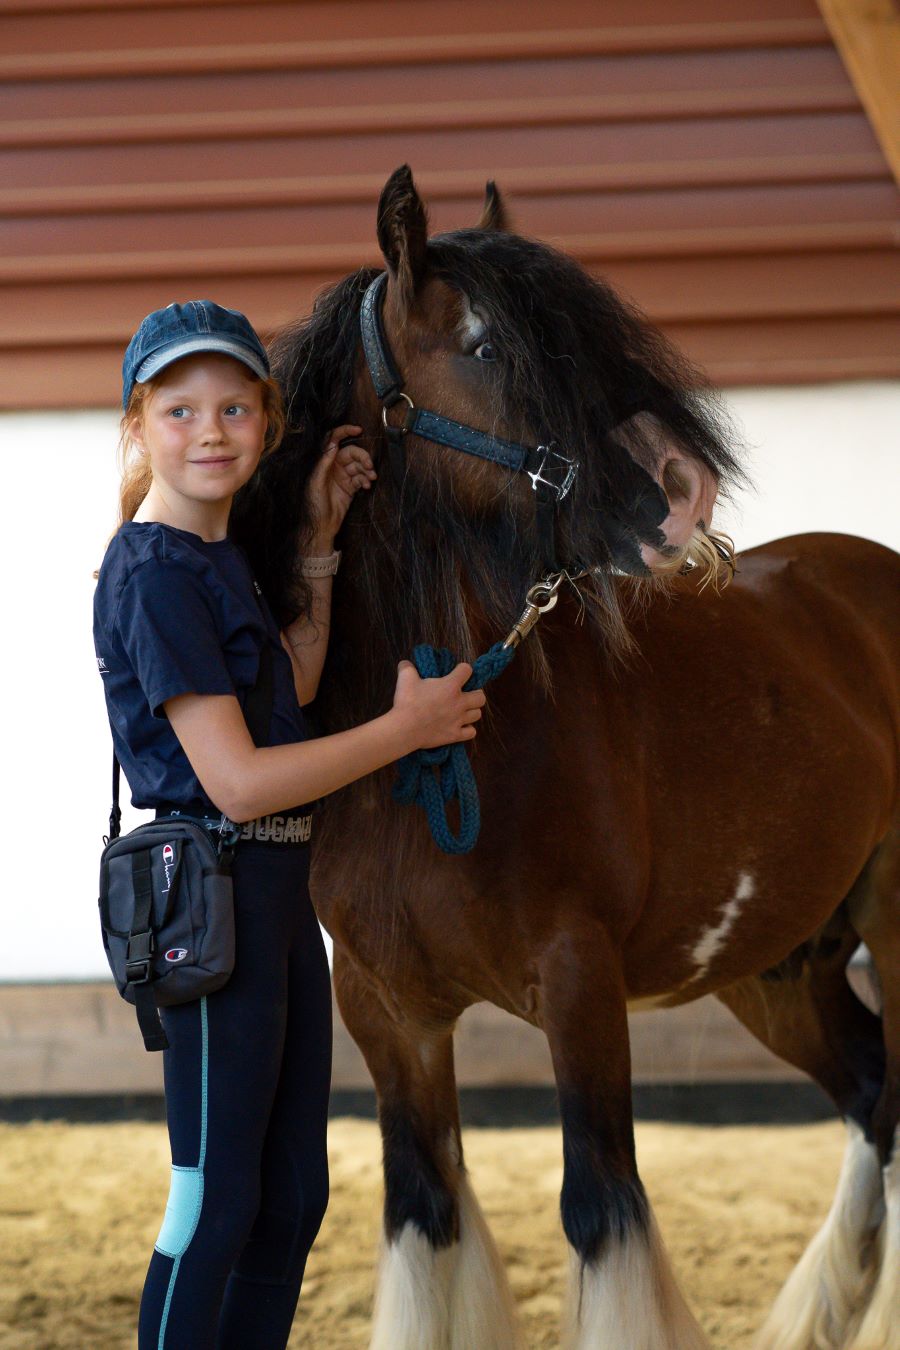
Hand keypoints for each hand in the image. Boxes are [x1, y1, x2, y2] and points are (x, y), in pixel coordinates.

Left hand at [305, 424, 375, 546]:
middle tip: (369, 466)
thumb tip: (332, 443)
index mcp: (324, 463)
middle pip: (352, 453)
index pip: (334, 441)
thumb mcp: (316, 482)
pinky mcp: (350, 487)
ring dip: (367, 470)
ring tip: (371, 478)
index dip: (345, 432)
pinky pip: (361, 478)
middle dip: (362, 457)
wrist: (321, 526)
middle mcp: (334, 467)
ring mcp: (343, 477)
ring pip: (359, 466)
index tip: (358, 429)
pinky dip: (366, 480)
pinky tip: (367, 486)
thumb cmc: (314, 505)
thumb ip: (324, 462)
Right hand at [391, 660, 486, 749]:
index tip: (457, 672)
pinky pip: (472, 732)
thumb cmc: (407, 702)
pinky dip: (468, 729)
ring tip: (463, 710)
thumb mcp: (405, 678)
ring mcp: (459, 720)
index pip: (467, 670)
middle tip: (465, 694)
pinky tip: (460, 726)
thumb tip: (405, 663)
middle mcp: (459, 702)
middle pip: (480, 696)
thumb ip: (407, 667)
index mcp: (450, 686)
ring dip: (472, 711)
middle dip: (475, 693)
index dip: (462, 670)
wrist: (405, 729)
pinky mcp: (455, 735)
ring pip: (477, 714)